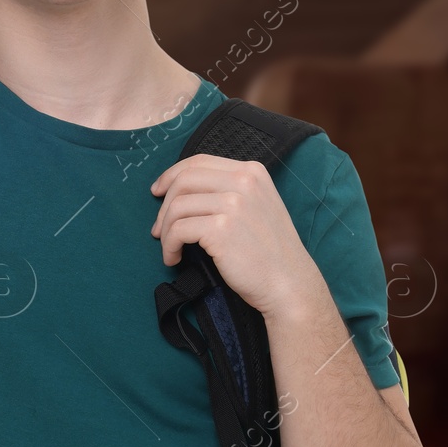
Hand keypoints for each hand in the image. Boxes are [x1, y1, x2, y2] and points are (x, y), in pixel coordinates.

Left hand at [148, 154, 321, 320]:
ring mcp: (234, 203)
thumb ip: (228, 190)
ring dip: (166, 230)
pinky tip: (173, 257)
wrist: (289, 284)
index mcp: (251, 172)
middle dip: (164, 205)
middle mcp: (244, 181)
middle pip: (183, 181)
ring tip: (169, 247)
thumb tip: (180, 189)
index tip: (158, 191)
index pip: (198, 162)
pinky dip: (169, 245)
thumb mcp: (256, 205)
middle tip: (159, 228)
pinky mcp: (222, 228)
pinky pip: (178, 229)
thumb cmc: (268, 252)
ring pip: (177, 206)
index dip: (171, 175)